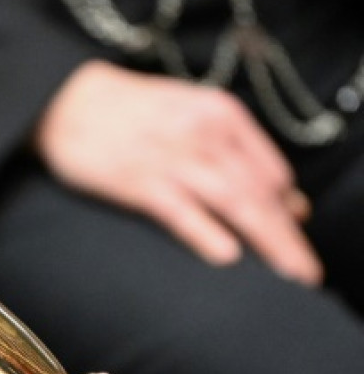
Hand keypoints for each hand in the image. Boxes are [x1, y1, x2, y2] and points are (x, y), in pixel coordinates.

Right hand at [34, 60, 321, 284]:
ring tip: (291, 275)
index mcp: (222, 115)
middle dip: (290, 237)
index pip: (271, 172)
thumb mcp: (190, 111)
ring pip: (236, 203)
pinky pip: (181, 210)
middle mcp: (205, 134)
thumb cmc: (129, 110)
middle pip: (262, 193)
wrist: (63, 98)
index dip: (287, 208)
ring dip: (270, 241)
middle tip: (309, 273)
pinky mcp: (137, 180)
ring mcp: (172, 158)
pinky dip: (206, 233)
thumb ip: (234, 148)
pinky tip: (227, 256)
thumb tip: (283, 195)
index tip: (294, 237)